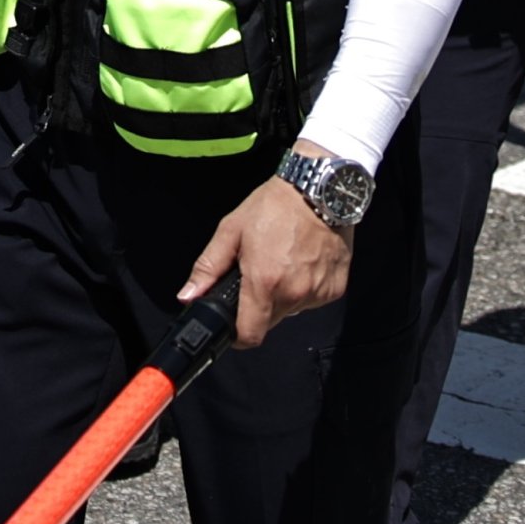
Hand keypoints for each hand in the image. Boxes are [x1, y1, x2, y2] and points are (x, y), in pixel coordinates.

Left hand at [182, 146, 356, 347]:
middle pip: (270, 323)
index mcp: (264, 282)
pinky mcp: (335, 288)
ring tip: (283, 262)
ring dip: (284, 296)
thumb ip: (208, 267)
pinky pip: (313, 300)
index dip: (238, 335)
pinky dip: (305, 288)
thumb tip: (189, 295)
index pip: (250, 336)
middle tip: (259, 274)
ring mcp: (317, 292)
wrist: (320, 188)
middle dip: (260, 307)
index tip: (234, 325)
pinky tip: (302, 262)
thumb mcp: (231, 230)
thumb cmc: (276, 205)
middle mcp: (293, 293)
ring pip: (292, 310)